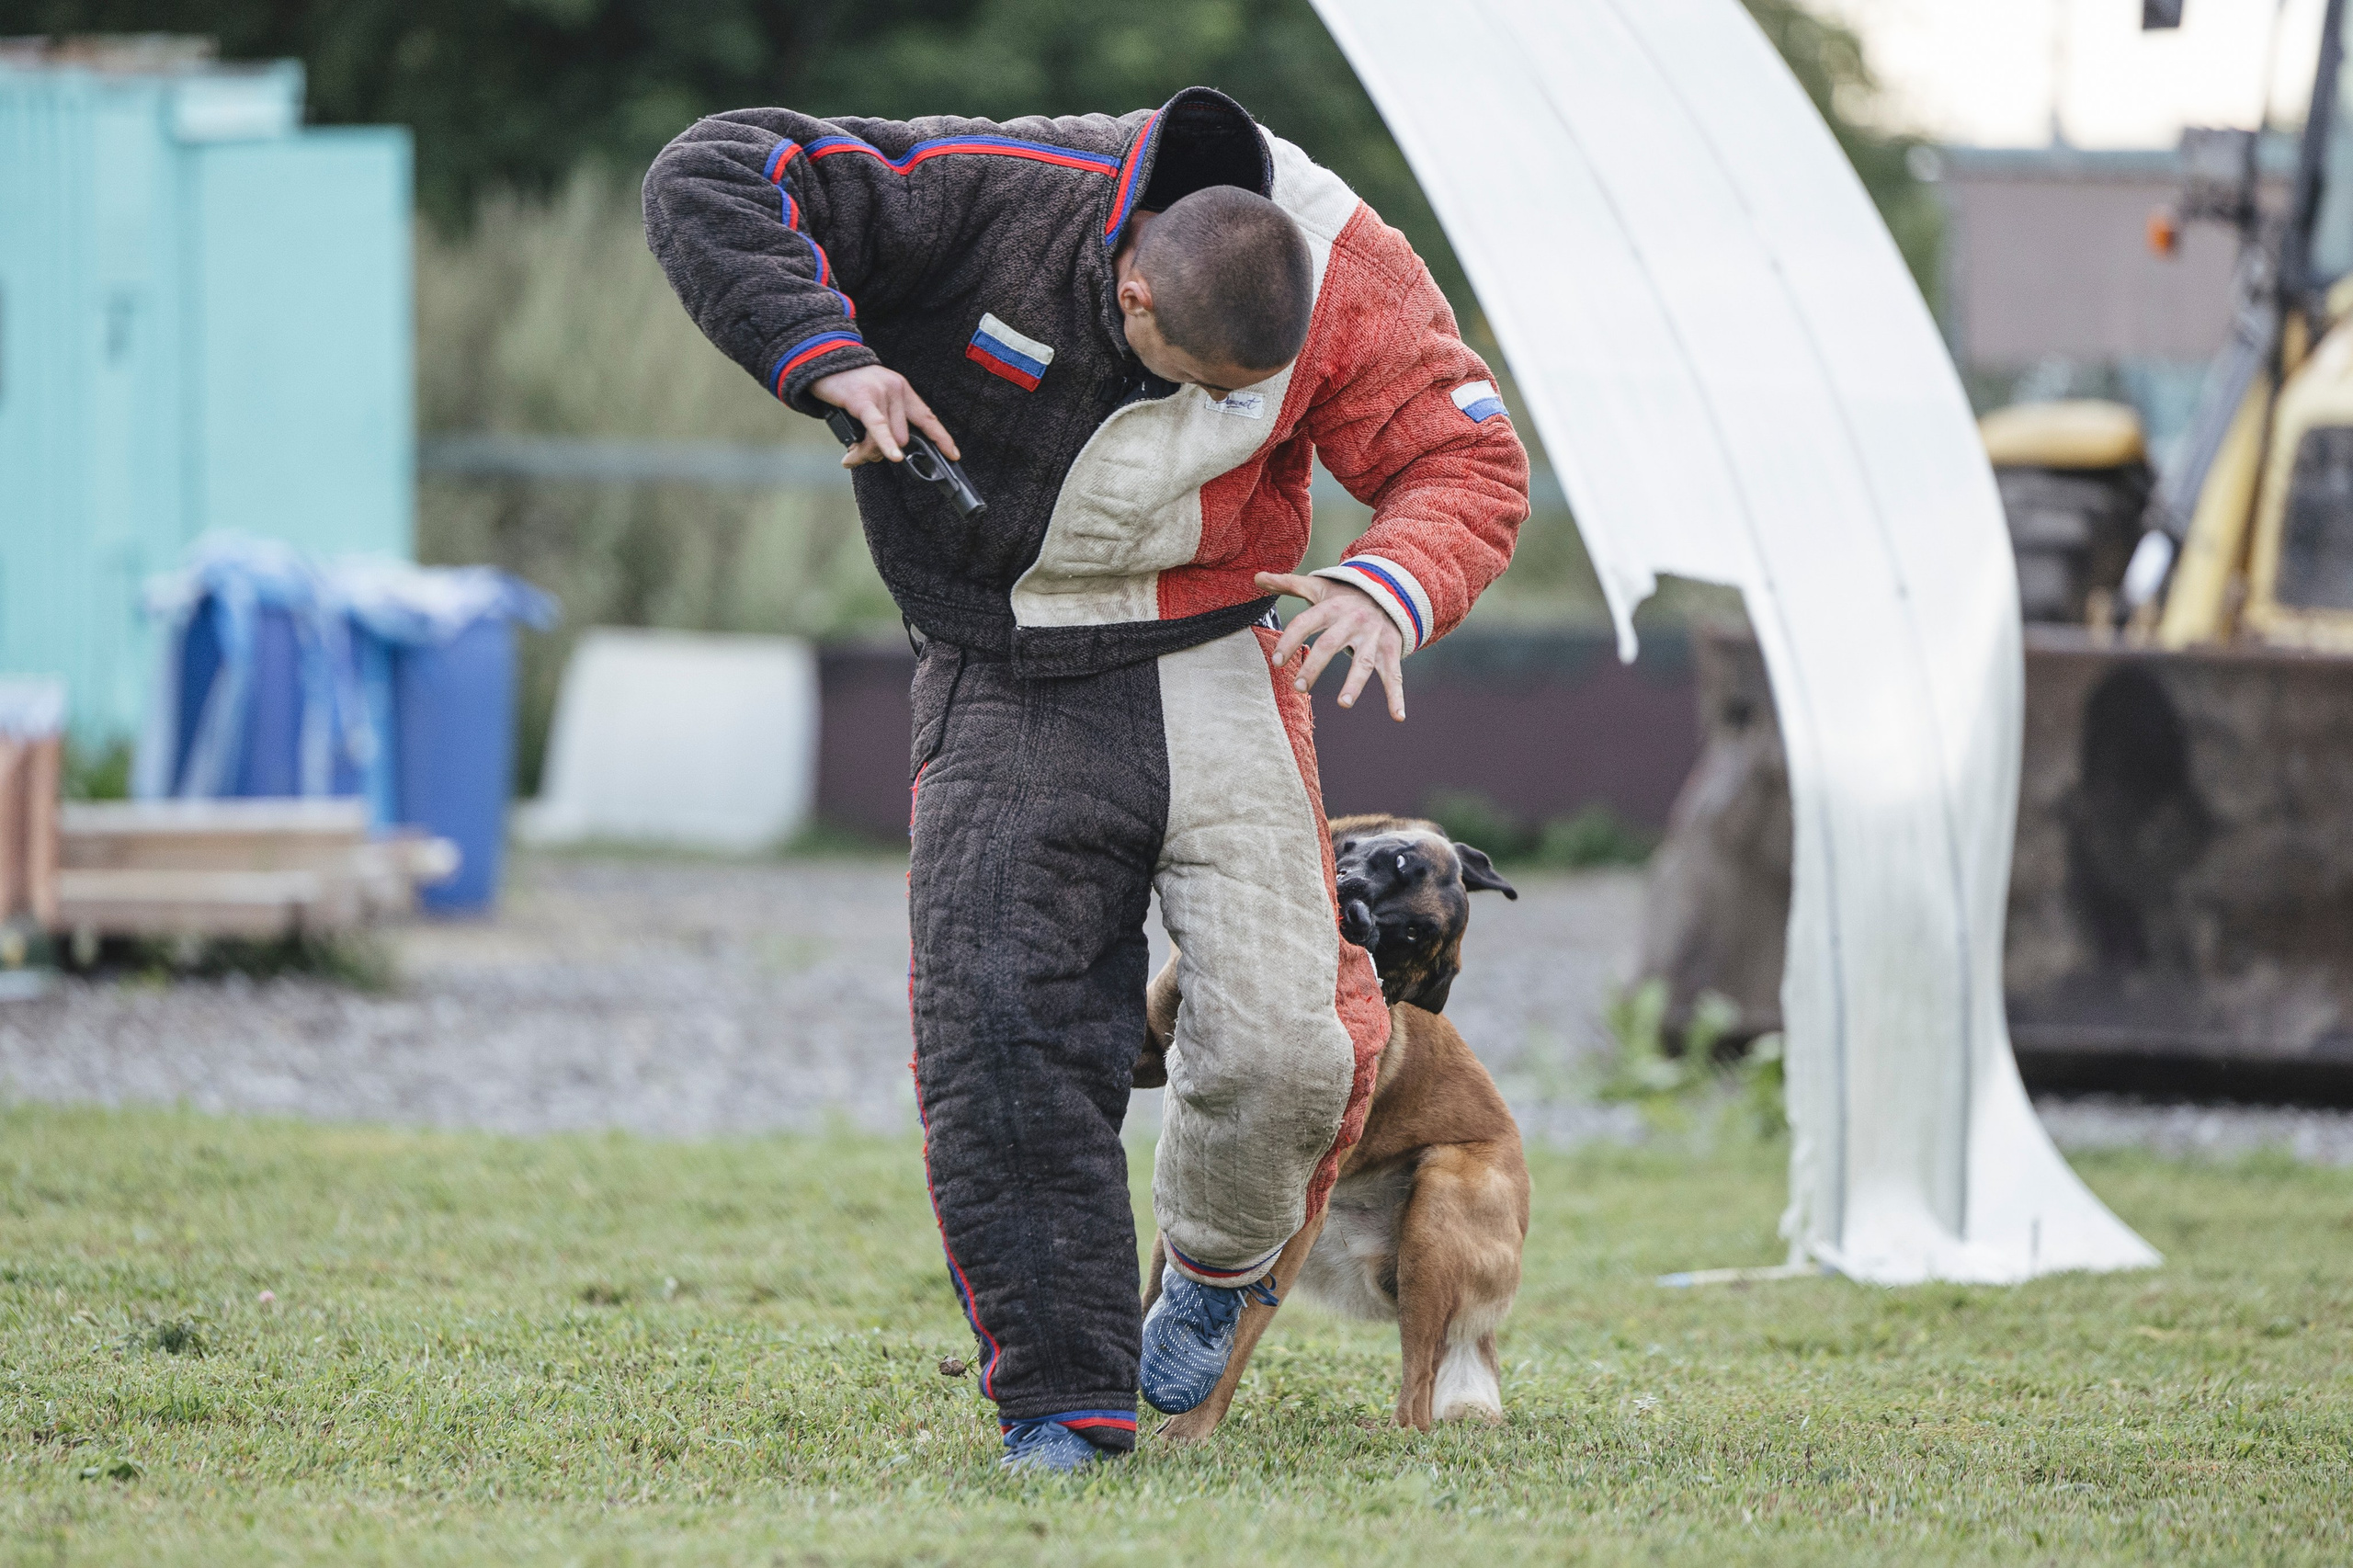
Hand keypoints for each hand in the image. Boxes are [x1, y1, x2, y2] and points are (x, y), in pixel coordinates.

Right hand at [811, 365, 960, 466]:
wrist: (823, 360)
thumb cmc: (847, 385)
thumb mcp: (875, 398)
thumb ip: (885, 422)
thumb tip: (888, 455)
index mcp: (903, 390)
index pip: (927, 417)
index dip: (941, 438)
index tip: (953, 455)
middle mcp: (897, 390)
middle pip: (903, 437)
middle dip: (885, 453)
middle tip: (863, 456)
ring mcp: (882, 393)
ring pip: (889, 438)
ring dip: (871, 453)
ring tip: (853, 456)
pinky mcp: (863, 399)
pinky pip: (879, 428)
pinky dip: (885, 445)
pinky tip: (891, 457)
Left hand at [1255, 572, 1405, 720]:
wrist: (1391, 588)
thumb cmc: (1346, 594)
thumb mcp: (1319, 586)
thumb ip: (1288, 584)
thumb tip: (1257, 577)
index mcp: (1332, 606)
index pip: (1306, 622)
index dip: (1290, 640)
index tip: (1277, 662)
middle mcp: (1353, 621)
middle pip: (1331, 644)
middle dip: (1314, 666)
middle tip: (1298, 688)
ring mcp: (1374, 637)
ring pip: (1364, 662)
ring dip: (1355, 683)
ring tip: (1343, 704)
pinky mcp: (1391, 650)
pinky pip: (1394, 675)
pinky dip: (1397, 696)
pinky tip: (1398, 716)